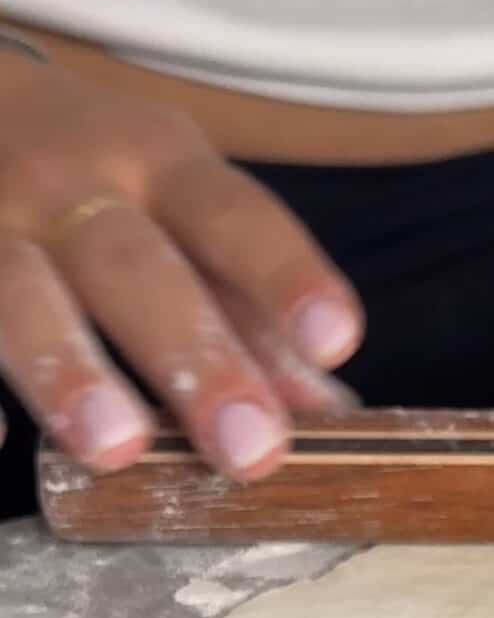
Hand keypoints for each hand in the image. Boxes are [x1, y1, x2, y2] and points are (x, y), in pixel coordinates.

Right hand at [0, 53, 363, 477]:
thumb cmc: (100, 176)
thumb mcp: (183, 211)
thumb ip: (252, 309)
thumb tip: (331, 411)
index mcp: (162, 168)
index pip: (235, 218)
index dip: (285, 276)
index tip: (337, 341)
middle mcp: (72, 185)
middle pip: (135, 265)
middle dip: (194, 356)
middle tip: (250, 447)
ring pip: (19, 291)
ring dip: (68, 368)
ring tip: (116, 449)